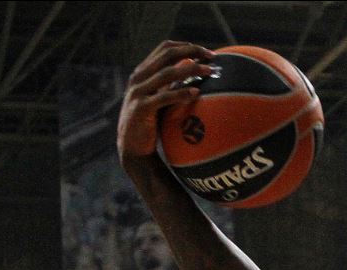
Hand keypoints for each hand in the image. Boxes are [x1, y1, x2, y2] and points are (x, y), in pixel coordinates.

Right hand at [117, 41, 214, 161]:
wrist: (134, 147)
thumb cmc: (152, 122)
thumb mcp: (161, 98)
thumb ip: (172, 84)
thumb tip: (198, 71)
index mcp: (144, 72)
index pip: (165, 48)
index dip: (186, 46)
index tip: (207, 52)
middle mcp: (139, 78)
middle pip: (167, 55)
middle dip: (191, 51)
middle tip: (213, 57)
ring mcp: (138, 92)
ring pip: (166, 73)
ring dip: (191, 70)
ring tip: (210, 71)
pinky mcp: (141, 109)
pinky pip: (163, 98)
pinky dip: (181, 93)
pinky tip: (196, 93)